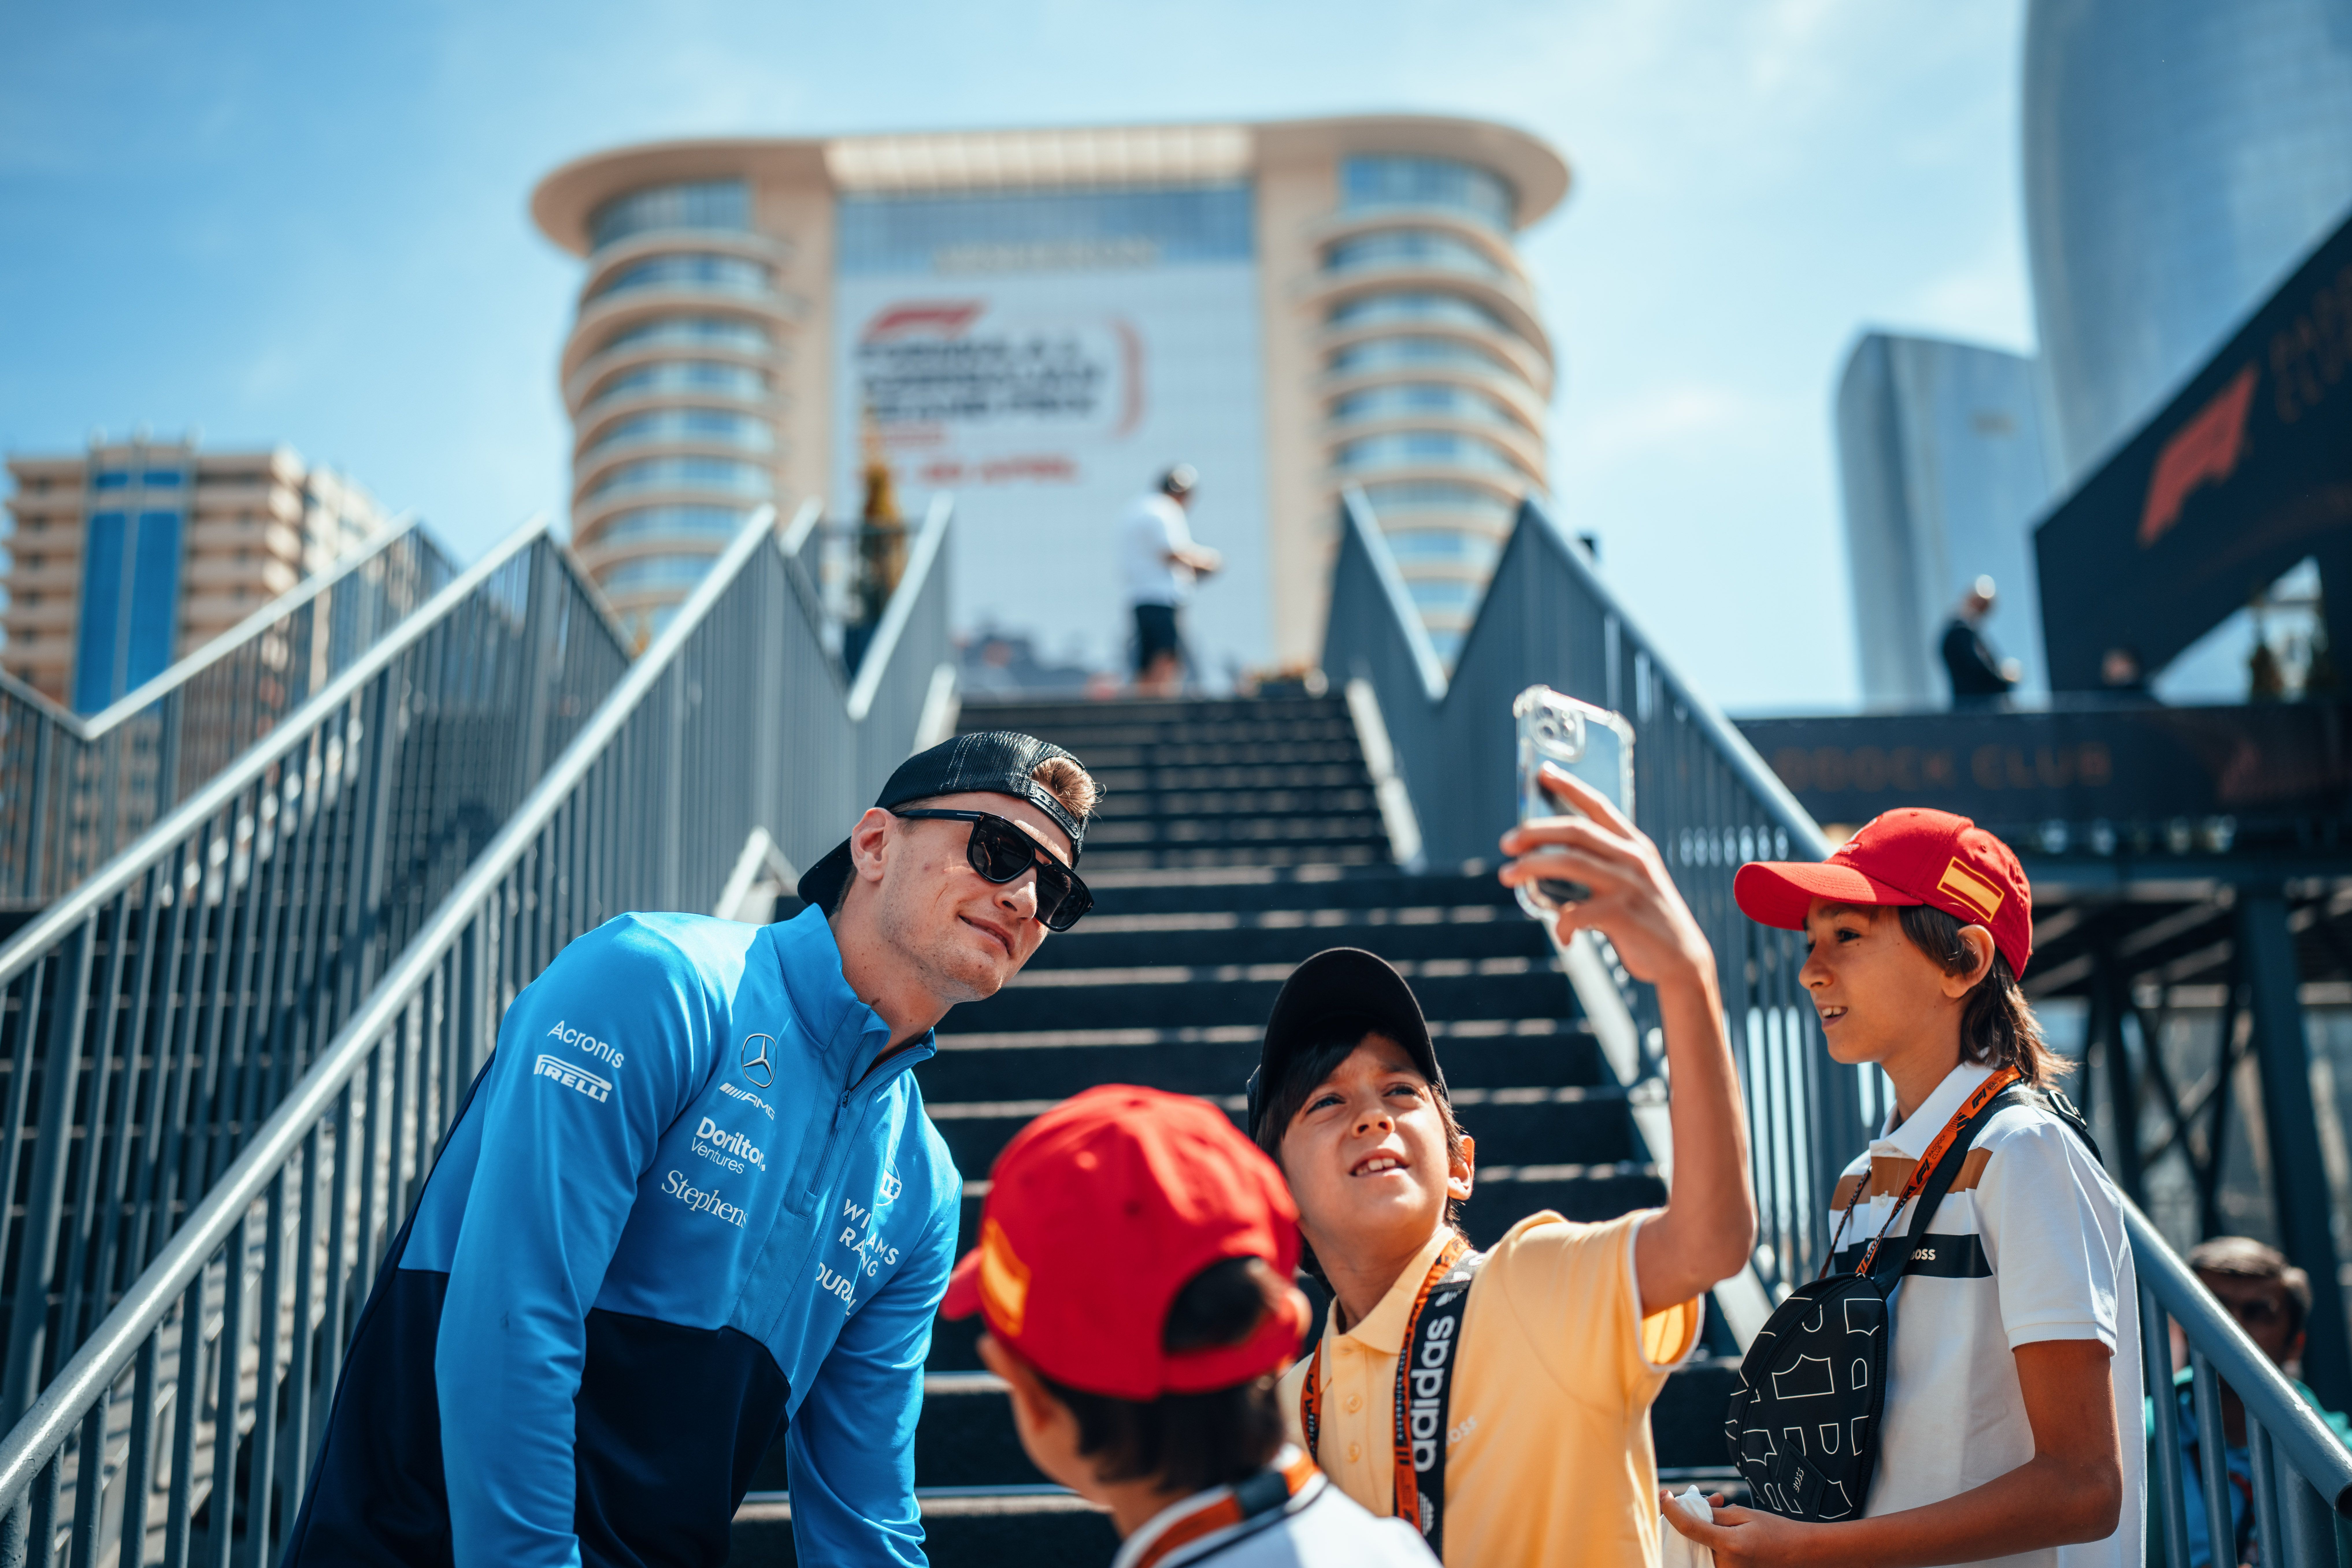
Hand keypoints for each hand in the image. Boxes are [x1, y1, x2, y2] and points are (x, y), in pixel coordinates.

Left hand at [1499, 763, 1710, 984]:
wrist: (1682, 958)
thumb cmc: (1646, 917)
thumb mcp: (1632, 880)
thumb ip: (1603, 865)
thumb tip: (1550, 859)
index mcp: (1635, 844)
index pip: (1598, 805)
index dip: (1569, 786)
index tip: (1543, 772)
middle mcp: (1633, 858)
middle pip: (1575, 831)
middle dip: (1535, 832)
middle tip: (1507, 842)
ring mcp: (1629, 885)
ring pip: (1570, 863)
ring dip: (1532, 866)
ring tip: (1507, 874)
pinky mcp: (1623, 914)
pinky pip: (1577, 912)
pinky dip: (1561, 923)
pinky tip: (1561, 935)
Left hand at [1658, 1493, 1827, 1567]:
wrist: (1800, 1554)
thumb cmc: (1775, 1532)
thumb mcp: (1745, 1515)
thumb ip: (1714, 1515)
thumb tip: (1688, 1511)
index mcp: (1729, 1546)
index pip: (1688, 1527)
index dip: (1671, 1510)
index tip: (1663, 1494)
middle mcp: (1725, 1565)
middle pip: (1688, 1540)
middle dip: (1688, 1517)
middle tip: (1706, 1501)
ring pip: (1696, 1547)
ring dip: (1698, 1528)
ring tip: (1718, 1509)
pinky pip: (1706, 1556)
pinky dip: (1706, 1539)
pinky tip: (1719, 1525)